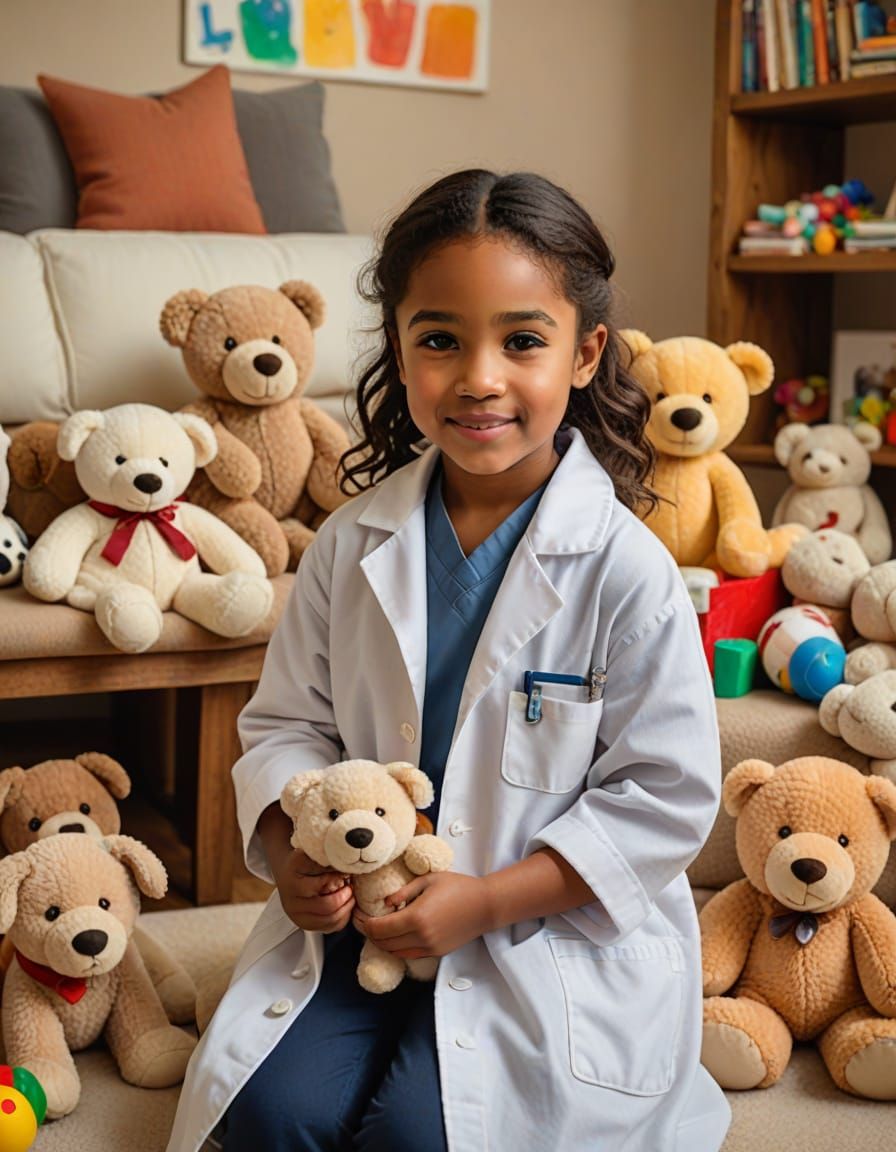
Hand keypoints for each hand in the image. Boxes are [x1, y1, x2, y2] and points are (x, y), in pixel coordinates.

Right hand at [273, 847, 354, 933]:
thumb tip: (350, 857)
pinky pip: (329, 927)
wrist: (286, 874)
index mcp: (293, 877)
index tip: (346, 872)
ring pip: (329, 919)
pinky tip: (345, 907)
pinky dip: (342, 918)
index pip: (322, 882)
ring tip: (350, 896)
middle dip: (345, 897)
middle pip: (327, 905)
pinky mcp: (304, 924)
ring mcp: (296, 914)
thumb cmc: (303, 863)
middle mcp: (291, 899)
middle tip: (351, 887)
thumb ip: (326, 856)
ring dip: (345, 908)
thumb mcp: (310, 853)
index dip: (339, 878)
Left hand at [353, 872, 493, 959]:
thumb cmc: (459, 887)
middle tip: (362, 921)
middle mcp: (421, 937)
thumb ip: (403, 891)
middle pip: (383, 943)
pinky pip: (408, 954)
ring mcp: (429, 947)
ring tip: (376, 928)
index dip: (364, 923)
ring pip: (394, 952)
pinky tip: (395, 935)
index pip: (379, 928)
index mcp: (416, 917)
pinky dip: (396, 947)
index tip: (358, 915)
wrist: (485, 905)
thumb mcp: (428, 880)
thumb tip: (385, 903)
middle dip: (368, 933)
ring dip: (382, 942)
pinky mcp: (436, 952)